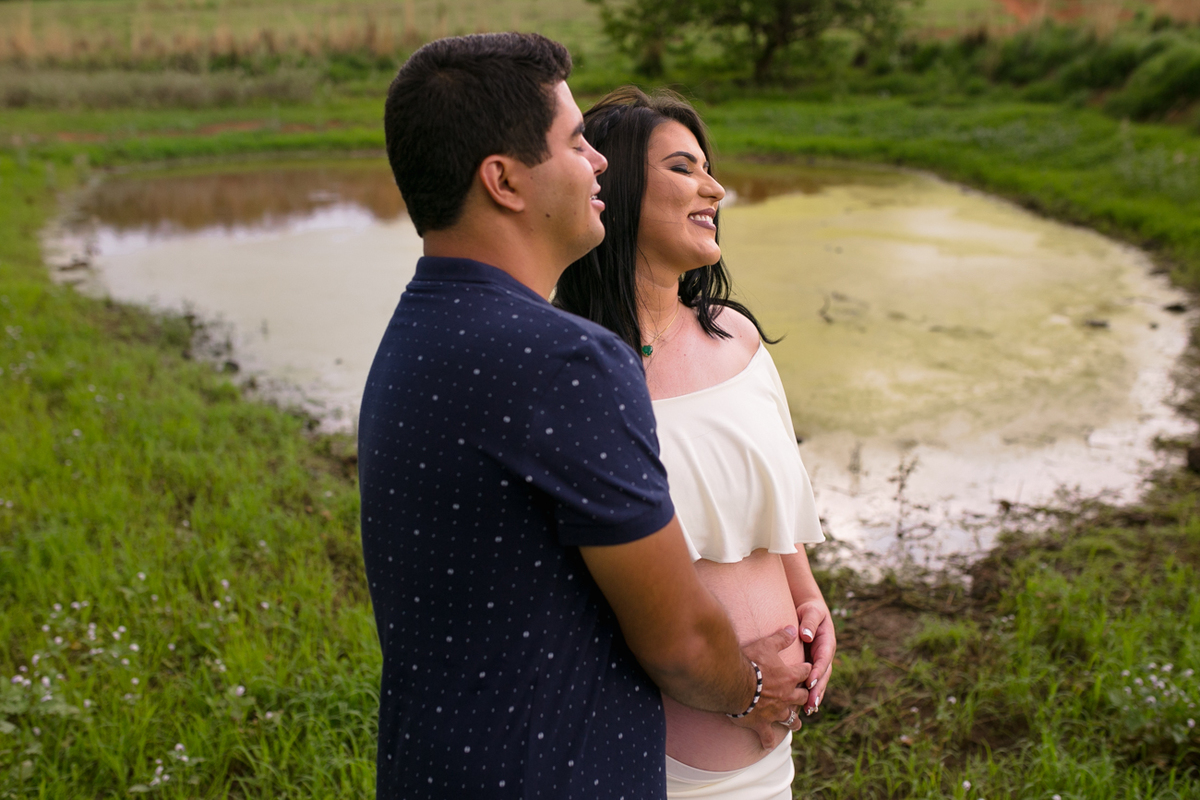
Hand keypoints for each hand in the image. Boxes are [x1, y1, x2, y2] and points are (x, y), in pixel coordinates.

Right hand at [730, 626, 811, 749]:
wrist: (733, 683)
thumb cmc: (749, 661)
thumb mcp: (766, 644)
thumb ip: (780, 637)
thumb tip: (792, 628)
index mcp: (789, 676)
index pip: (805, 671)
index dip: (806, 669)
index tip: (807, 669)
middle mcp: (786, 695)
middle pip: (802, 697)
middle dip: (804, 696)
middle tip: (803, 696)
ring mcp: (775, 711)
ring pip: (791, 719)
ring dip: (794, 720)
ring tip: (796, 722)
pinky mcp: (762, 724)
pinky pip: (767, 736)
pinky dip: (768, 740)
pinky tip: (767, 744)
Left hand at [797, 601, 835, 715]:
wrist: (810, 611)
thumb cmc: (811, 610)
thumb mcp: (812, 612)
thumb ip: (810, 622)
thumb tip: (806, 635)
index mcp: (827, 642)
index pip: (823, 659)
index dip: (817, 671)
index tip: (809, 682)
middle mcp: (825, 654)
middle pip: (823, 675)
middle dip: (817, 690)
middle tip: (811, 704)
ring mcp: (820, 661)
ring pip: (819, 681)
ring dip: (815, 695)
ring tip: (810, 710)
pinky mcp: (812, 664)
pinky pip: (812, 680)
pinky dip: (810, 692)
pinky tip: (805, 706)